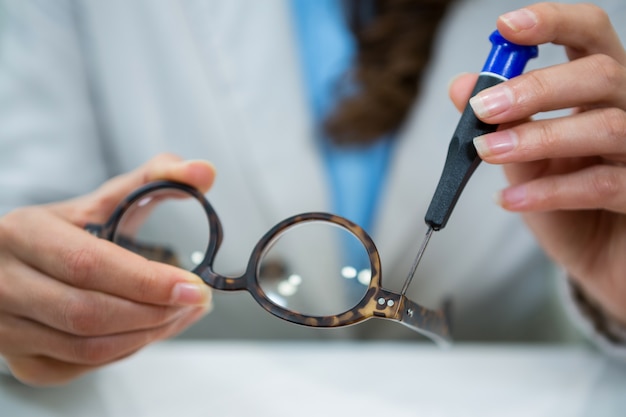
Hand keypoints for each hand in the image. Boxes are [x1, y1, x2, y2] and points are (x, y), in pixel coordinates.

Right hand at [0, 154, 215, 385]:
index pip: (88, 264)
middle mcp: (5, 282)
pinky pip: (83, 365)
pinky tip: (151, 329)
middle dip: (154, 312)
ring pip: (87, 347)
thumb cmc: (69, 230)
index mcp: (26, 233)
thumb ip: (157, 178)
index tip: (194, 286)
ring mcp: (6, 327)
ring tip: (182, 313)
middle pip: (88, 313)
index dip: (146, 281)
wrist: (18, 262)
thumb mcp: (106, 198)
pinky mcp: (21, 360)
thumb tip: (204, 171)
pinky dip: (127, 351)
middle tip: (196, 301)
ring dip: (147, 335)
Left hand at [449, 3, 625, 322]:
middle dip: (536, 88)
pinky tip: (508, 199)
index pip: (590, 35)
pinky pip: (603, 186)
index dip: (554, 22)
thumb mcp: (523, 159)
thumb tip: (460, 86)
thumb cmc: (565, 203)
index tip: (506, 27)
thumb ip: (499, 124)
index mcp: (599, 91)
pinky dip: (547, 192)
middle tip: (484, 108)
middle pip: (601, 74)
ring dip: (536, 137)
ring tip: (486, 151)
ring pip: (607, 126)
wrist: (599, 260)